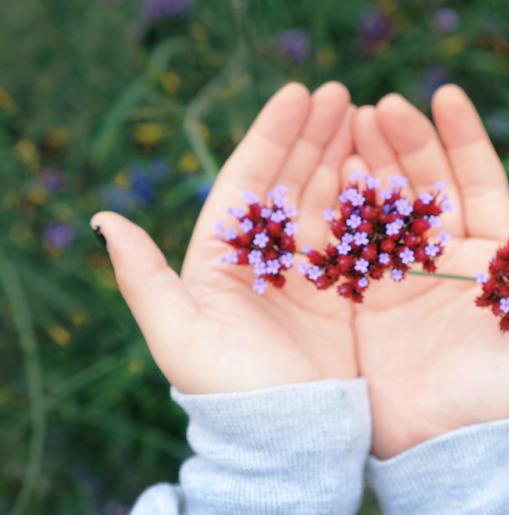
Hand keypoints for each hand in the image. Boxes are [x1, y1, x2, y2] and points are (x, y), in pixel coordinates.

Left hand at [92, 82, 357, 393]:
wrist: (284, 435)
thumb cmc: (228, 386)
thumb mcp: (177, 332)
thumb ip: (143, 275)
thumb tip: (104, 218)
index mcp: (223, 256)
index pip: (247, 179)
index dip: (272, 135)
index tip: (298, 93)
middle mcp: (266, 256)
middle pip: (290, 179)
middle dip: (313, 134)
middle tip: (340, 93)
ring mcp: (309, 270)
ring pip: (326, 198)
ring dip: (343, 156)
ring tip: (366, 116)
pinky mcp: (346, 290)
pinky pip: (359, 233)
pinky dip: (370, 200)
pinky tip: (383, 169)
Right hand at [348, 85, 508, 457]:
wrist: (440, 444)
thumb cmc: (501, 395)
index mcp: (493, 255)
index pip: (479, 181)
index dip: (463, 138)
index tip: (444, 95)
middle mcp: (447, 254)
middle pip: (427, 182)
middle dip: (407, 140)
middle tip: (380, 105)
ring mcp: (403, 270)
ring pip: (388, 202)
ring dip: (372, 160)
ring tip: (350, 122)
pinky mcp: (365, 292)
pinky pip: (353, 239)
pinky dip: (343, 205)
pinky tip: (330, 172)